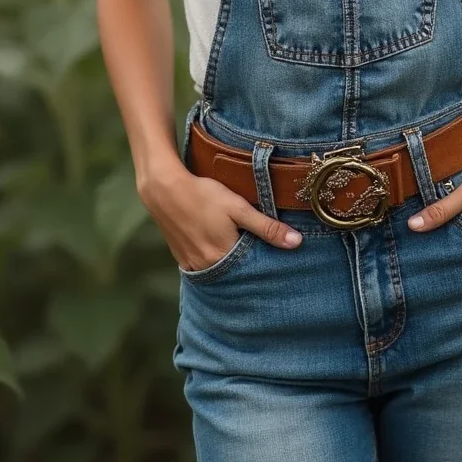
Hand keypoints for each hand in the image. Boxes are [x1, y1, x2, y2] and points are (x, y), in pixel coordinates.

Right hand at [138, 158, 302, 269]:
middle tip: (258, 250)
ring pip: (219, 270)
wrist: (164, 189)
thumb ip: (267, 227)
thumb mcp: (239, 208)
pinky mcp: (182, 258)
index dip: (265, 261)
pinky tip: (218, 247)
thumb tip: (296, 242)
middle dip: (248, 264)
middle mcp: (207, 266)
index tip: (275, 255)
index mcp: (223, 257)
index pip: (253, 268)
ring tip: (239, 248)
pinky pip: (203, 267)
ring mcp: (192, 264)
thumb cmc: (204, 195)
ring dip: (230, 263)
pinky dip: (213, 261)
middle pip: (235, 271)